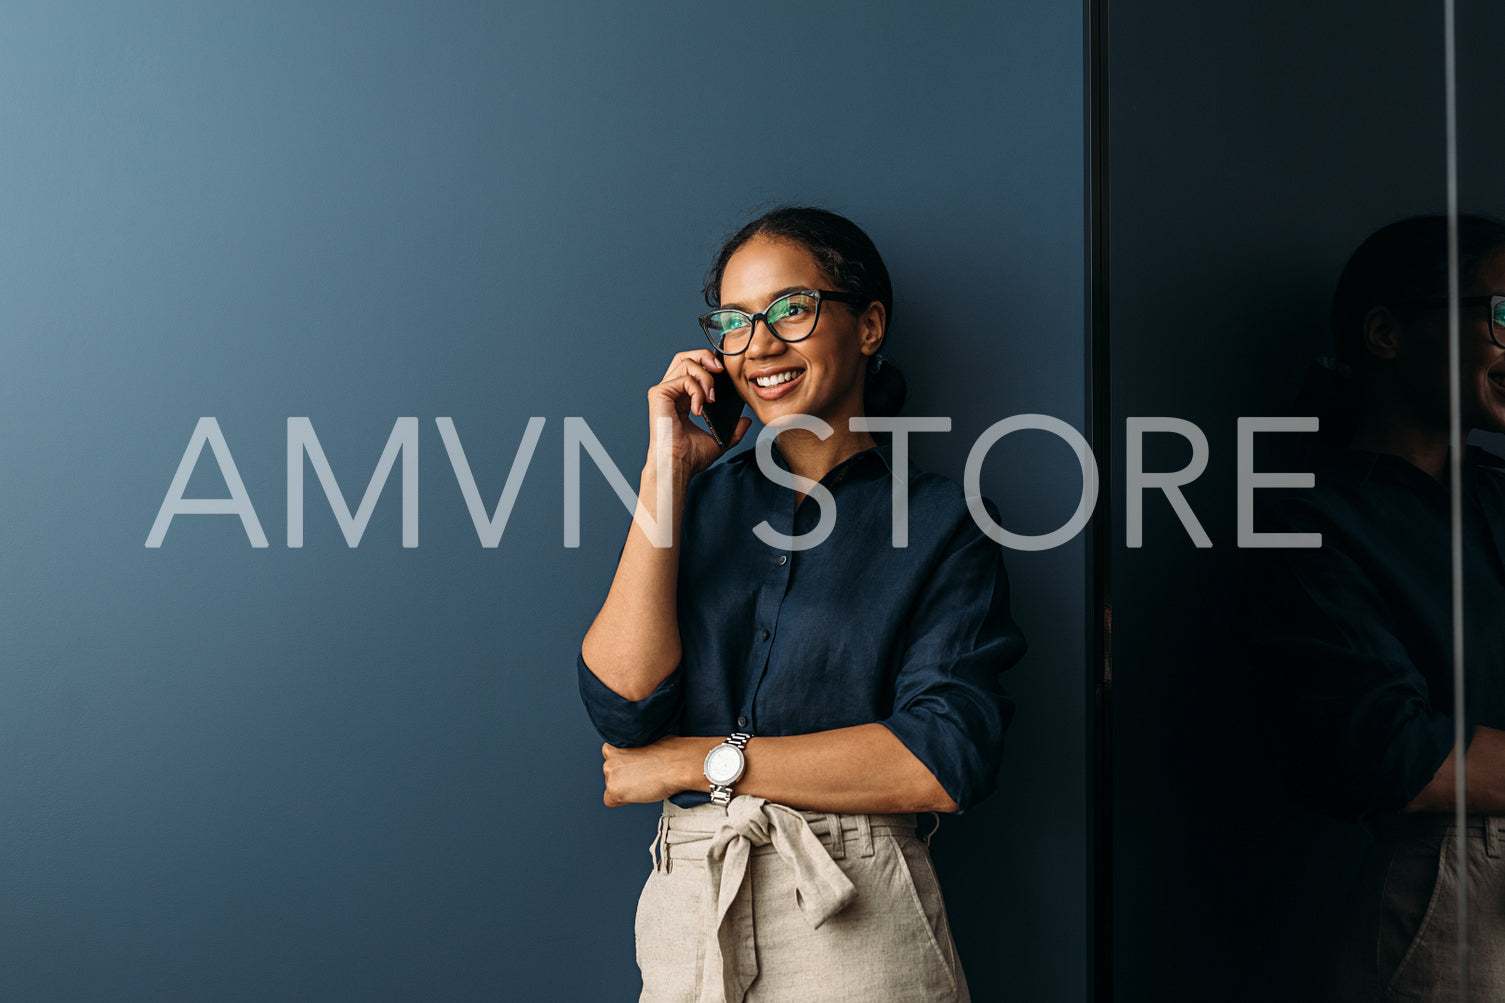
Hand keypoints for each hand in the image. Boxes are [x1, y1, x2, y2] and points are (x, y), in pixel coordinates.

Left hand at [601, 737, 703, 806]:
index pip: (611, 756)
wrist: (679, 765)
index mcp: (619, 742)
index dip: (625, 764)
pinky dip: (623, 801)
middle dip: (624, 777)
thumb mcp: (649, 742)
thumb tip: (637, 758)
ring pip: (611, 786)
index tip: (636, 767)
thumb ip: (635, 749)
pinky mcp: (613, 789)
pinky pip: (610, 801)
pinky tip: (638, 793)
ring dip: (624, 788)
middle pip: (610, 772)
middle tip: (642, 777)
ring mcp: (611, 772)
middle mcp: (610, 756)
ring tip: (644, 784)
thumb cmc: (671, 754)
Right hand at [647, 350, 751, 478]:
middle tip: (720, 371)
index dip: (708, 364)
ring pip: (686, 363)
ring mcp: (663, 392)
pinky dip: (697, 391)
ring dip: (705, 377)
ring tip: (711, 399)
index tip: (723, 374)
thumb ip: (733, 430)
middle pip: (685, 356)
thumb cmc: (690, 457)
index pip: (692, 368)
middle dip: (705, 357)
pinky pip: (683, 379)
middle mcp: (670, 392)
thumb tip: (745, 421)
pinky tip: (699, 409)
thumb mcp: (718, 440)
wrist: (678, 465)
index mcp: (681, 399)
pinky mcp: (659, 394)